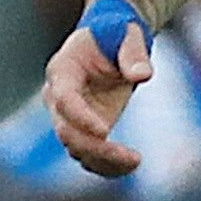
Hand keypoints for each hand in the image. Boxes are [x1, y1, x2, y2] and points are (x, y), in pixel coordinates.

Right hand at [46, 4, 150, 175]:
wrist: (111, 42)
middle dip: (96, 148)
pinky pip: (89, 155)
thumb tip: (142, 76)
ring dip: (104, 161)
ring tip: (135, 162)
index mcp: (62, 69)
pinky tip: (131, 167)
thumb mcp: (128, 34)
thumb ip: (134, 53)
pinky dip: (107, 166)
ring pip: (76, 148)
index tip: (105, 131)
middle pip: (67, 131)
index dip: (81, 117)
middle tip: (131, 157)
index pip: (64, 98)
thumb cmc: (117, 33)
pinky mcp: (84, 130)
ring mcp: (69, 117)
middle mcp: (58, 97)